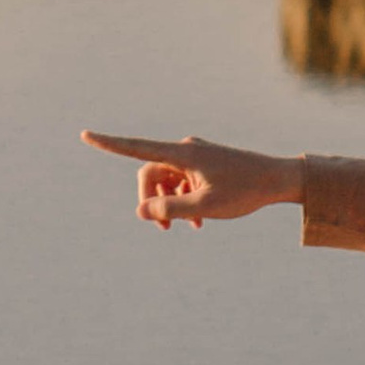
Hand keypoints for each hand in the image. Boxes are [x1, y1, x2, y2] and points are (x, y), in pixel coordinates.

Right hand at [81, 128, 301, 230]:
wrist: (278, 180)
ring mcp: (195, 157)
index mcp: (182, 153)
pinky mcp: (204, 165)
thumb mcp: (205, 206)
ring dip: (169, 205)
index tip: (86, 135)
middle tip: (162, 229)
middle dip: (151, 201)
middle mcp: (185, 150)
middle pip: (150, 174)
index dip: (110, 144)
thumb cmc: (244, 191)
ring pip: (166, 181)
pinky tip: (197, 223)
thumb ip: (170, 209)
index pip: (137, 148)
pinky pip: (182, 182)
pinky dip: (183, 201)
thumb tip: (141, 211)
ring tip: (188, 227)